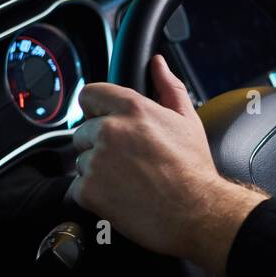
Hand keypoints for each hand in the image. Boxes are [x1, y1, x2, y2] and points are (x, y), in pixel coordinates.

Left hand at [69, 55, 264, 275]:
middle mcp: (110, 131)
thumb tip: (158, 65)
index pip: (90, 94)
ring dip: (98, 170)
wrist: (197, 212)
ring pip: (82, 161)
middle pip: (84, 132)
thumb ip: (168, 88)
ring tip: (129, 180)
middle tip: (130, 161)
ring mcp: (96, 161)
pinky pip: (78, 187)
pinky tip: (121, 195)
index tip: (105, 121)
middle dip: (101, 145)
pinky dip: (95, 194)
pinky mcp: (88, 190)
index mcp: (133, 109)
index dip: (97, 108)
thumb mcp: (188, 121)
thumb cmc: (194, 169)